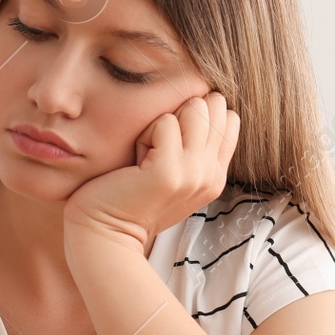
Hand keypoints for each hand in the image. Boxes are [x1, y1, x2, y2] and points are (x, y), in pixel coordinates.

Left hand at [63, 92, 239, 255]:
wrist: (105, 233)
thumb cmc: (128, 197)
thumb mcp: (172, 171)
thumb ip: (192, 146)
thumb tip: (200, 101)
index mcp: (215, 174)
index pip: (229, 117)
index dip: (197, 114)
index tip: (168, 142)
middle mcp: (211, 175)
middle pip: (213, 106)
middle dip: (180, 114)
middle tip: (155, 148)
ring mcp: (194, 174)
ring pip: (194, 109)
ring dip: (162, 122)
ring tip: (145, 154)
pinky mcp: (170, 172)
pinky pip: (165, 122)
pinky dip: (144, 134)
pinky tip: (135, 162)